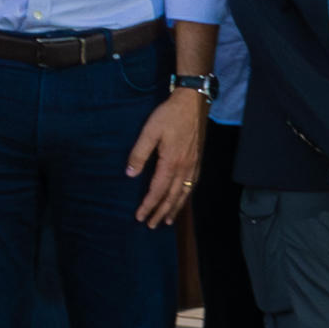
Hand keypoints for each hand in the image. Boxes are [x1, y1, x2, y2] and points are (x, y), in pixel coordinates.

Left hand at [127, 87, 207, 225]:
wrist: (193, 102)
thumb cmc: (169, 115)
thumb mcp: (149, 131)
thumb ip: (139, 153)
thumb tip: (130, 174)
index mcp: (171, 162)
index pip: (158, 190)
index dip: (148, 205)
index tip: (139, 217)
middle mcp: (185, 167)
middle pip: (172, 196)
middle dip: (161, 212)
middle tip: (151, 225)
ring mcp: (193, 164)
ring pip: (184, 193)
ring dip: (175, 208)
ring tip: (167, 219)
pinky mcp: (198, 159)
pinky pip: (192, 184)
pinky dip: (186, 196)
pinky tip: (182, 198)